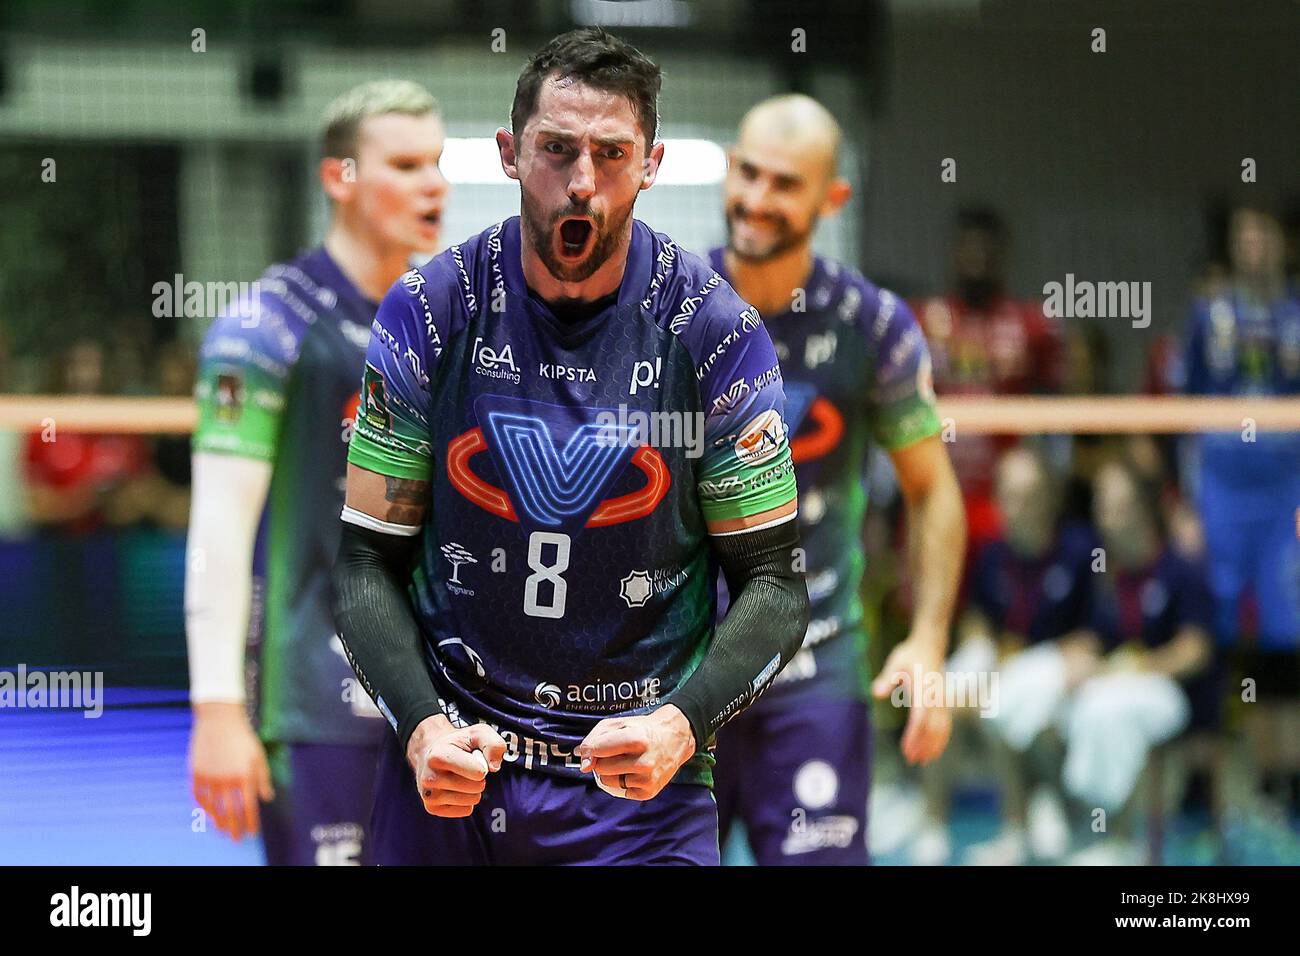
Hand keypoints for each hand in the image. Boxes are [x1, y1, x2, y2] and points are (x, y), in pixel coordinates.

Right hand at [189, 701, 273, 840]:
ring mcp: (209, 777)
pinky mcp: (196, 773)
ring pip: (213, 807)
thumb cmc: (243, 738)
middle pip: (230, 811)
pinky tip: (209, 812)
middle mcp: (226, 780)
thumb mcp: (258, 756)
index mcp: (244, 775)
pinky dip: (204, 806)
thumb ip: (263, 778)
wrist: (219, 720)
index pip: (249, 806)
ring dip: (218, 820)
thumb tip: (267, 798)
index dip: (250, 822)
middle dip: (234, 827)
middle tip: (236, 838)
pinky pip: (199, 796)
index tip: (252, 832)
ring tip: (222, 829)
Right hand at [406, 715, 506, 817]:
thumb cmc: (457, 744)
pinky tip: (455, 788)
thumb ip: (494, 744)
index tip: (473, 757)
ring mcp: (429, 796)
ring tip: (460, 776)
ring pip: (472, 800)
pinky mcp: (432, 809)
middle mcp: (429, 778)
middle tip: (466, 767)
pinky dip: (467, 800)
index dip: (483, 764)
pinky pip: (466, 810)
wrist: (431, 753)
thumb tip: (494, 767)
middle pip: (477, 787)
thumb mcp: (478, 733)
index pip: (479, 772)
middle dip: (479, 777)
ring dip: (473, 789)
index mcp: (438, 756)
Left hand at [575, 706, 695, 800]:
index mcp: (637, 739)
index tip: (594, 747)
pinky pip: (620, 791)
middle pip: (601, 767)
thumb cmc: (642, 729)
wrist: (674, 738)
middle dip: (602, 760)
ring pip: (607, 781)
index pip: (597, 749)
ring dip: (611, 772)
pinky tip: (634, 771)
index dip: (591, 748)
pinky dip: (622, 782)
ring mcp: (647, 779)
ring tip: (626, 760)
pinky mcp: (649, 792)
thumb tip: (585, 765)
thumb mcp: (618, 724)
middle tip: (617, 751)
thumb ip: (594, 739)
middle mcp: (644, 761)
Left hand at [872, 636, 952, 765]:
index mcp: (925, 688)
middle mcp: (937, 697)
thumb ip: (887, 678)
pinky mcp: (944, 703)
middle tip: (911, 760)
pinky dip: (941, 739)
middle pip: (933, 727)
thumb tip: (876, 693)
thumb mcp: (895, 662)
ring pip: (942, 728)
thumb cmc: (910, 655)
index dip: (914, 735)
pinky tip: (933, 752)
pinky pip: (946, 725)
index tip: (906, 749)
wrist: (930, 646)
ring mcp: (943, 701)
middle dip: (923, 745)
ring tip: (922, 761)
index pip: (921, 717)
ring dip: (933, 746)